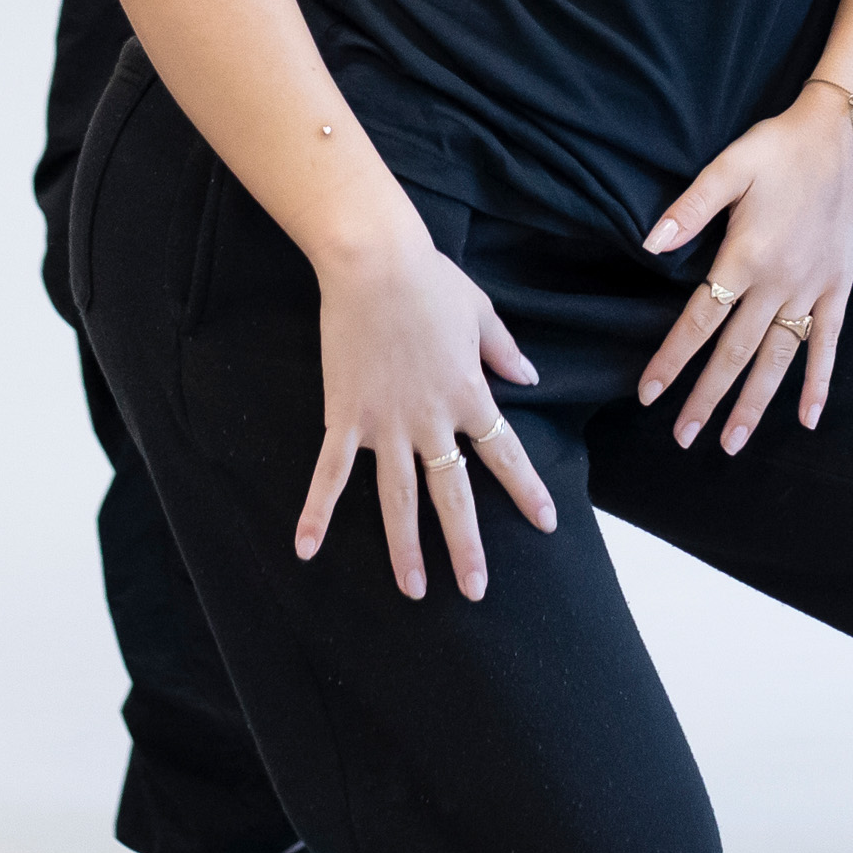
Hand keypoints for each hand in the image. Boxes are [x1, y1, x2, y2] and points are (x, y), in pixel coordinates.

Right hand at [303, 230, 554, 600]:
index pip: (506, 455)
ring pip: (398, 498)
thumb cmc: (429, 279)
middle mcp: (431, 421)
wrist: (373, 261)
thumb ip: (505, 352)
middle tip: (475, 590)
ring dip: (404, 547)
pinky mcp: (345, 417)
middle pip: (454, 495)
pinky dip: (316, 511)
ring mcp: (386, 424)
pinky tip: (306, 549)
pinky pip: (331, 473)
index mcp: (469, 395)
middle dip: (465, 545)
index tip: (547, 524)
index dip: (527, 491)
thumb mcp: (482, 312)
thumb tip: (531, 379)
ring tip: (412, 590)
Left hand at [639, 91, 852, 450]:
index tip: (649, 394)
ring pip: (778, 360)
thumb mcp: (729, 166)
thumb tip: (650, 243)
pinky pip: (828, 345)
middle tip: (683, 437)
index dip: (673, 359)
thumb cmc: (781, 148)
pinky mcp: (838, 289)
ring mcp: (812, 290)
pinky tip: (809, 419)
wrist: (846, 137)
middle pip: (736, 353)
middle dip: (707, 398)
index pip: (700, 320)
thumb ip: (690, 208)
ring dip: (754, 404)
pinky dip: (819, 383)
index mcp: (746, 256)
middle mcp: (779, 283)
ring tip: (732, 442)